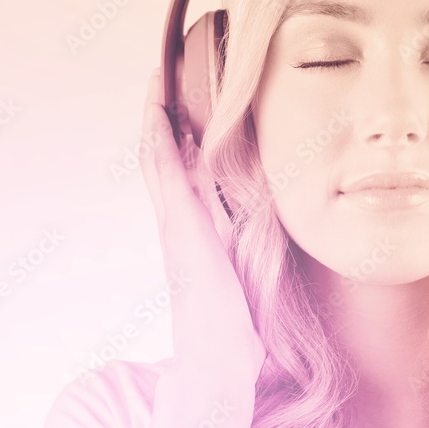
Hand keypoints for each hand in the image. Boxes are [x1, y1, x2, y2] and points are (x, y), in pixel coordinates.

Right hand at [140, 67, 266, 391]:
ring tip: (160, 74)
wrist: (221, 353)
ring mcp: (174, 217)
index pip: (184, 171)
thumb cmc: (239, 322)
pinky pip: (160, 164)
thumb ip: (254, 248)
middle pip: (165, 154)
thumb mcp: (253, 272)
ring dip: (156, 113)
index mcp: (198, 227)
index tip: (188, 104)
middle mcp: (180, 218)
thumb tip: (271, 229)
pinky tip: (159, 101)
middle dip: (165, 116)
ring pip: (157, 151)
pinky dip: (156, 130)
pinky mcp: (177, 219)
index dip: (181, 136)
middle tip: (166, 74)